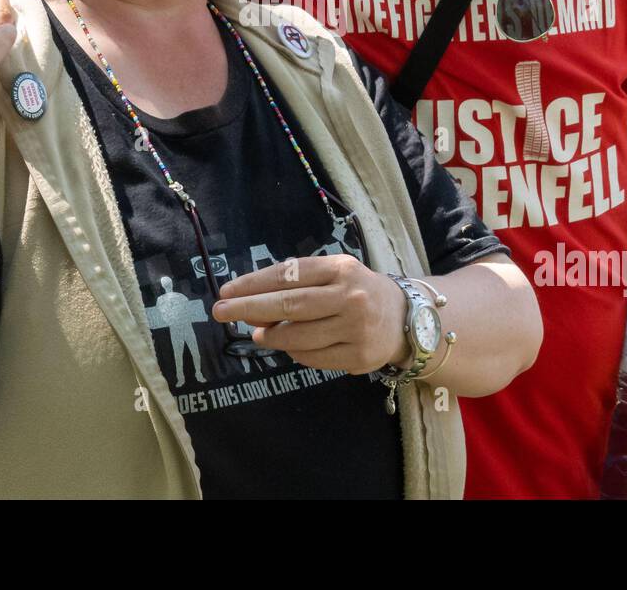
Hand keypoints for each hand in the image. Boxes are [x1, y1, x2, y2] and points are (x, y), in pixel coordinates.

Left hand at [213, 256, 408, 374]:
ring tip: (258, 335)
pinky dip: (293, 352)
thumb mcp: (334, 276)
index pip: (288, 274)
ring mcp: (356, 328)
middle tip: (220, 312)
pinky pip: (312, 358)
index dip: (254, 284)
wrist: (406, 318)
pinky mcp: (359, 356)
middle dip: (249, 308)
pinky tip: (288, 345)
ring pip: (297, 337)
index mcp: (340, 269)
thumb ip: (298, 286)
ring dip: (270, 336)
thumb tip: (252, 309)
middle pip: (289, 305)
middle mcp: (350, 296)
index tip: (226, 291)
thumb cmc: (358, 291)